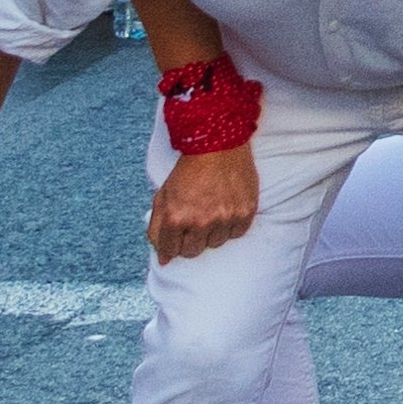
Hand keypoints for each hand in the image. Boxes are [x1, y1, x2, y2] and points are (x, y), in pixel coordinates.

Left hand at [146, 135, 258, 260]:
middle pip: (192, 251)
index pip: (170, 250)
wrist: (218, 145)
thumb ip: (157, 229)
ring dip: (211, 232)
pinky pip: (236, 233)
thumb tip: (163, 259)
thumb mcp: (163, 196)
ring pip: (215, 243)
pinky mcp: (245, 213)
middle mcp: (200, 222)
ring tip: (211, 211)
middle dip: (189, 240)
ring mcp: (224, 219)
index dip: (171, 243)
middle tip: (193, 222)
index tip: (176, 235)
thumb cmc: (189, 170)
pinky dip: (231, 226)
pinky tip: (226, 209)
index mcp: (176, 218)